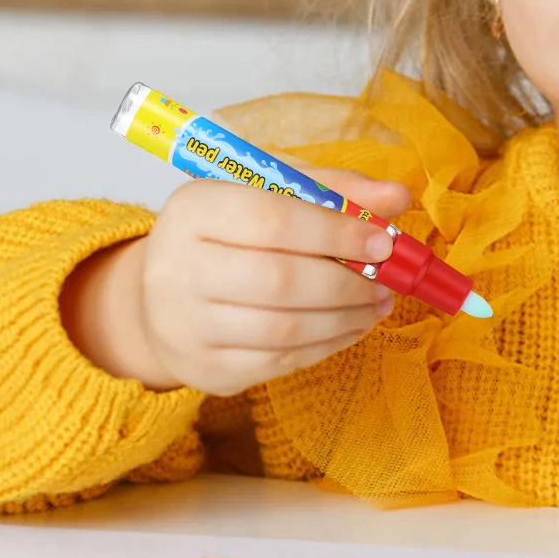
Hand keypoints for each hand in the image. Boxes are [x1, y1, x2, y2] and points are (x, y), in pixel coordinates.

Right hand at [62, 166, 412, 394]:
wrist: (162, 294)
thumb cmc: (228, 232)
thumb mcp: (269, 191)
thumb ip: (332, 188)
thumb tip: (396, 197)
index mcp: (194, 209)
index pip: (273, 220)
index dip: (336, 232)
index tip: (382, 242)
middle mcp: (175, 269)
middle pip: (279, 280)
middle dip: (347, 283)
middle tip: (386, 281)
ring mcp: (185, 326)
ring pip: (284, 329)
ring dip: (345, 318)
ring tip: (376, 303)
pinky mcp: (204, 369)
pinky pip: (279, 362)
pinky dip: (327, 345)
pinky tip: (350, 326)